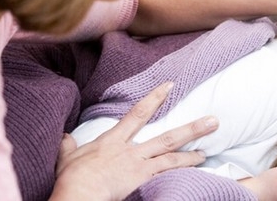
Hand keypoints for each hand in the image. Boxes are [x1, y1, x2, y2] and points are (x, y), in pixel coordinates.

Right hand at [49, 82, 218, 200]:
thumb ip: (68, 146)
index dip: (155, 98)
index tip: (170, 85)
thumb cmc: (72, 177)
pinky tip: (193, 175)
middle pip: (167, 137)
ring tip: (206, 151)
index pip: (138, 114)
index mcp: (114, 141)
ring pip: (172, 158)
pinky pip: (166, 178)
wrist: (79, 193)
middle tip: (213, 121)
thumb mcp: (67, 158)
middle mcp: (132, 151)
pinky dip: (180, 176)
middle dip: (191, 129)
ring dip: (192, 154)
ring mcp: (140, 168)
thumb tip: (62, 136)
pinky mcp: (142, 183)